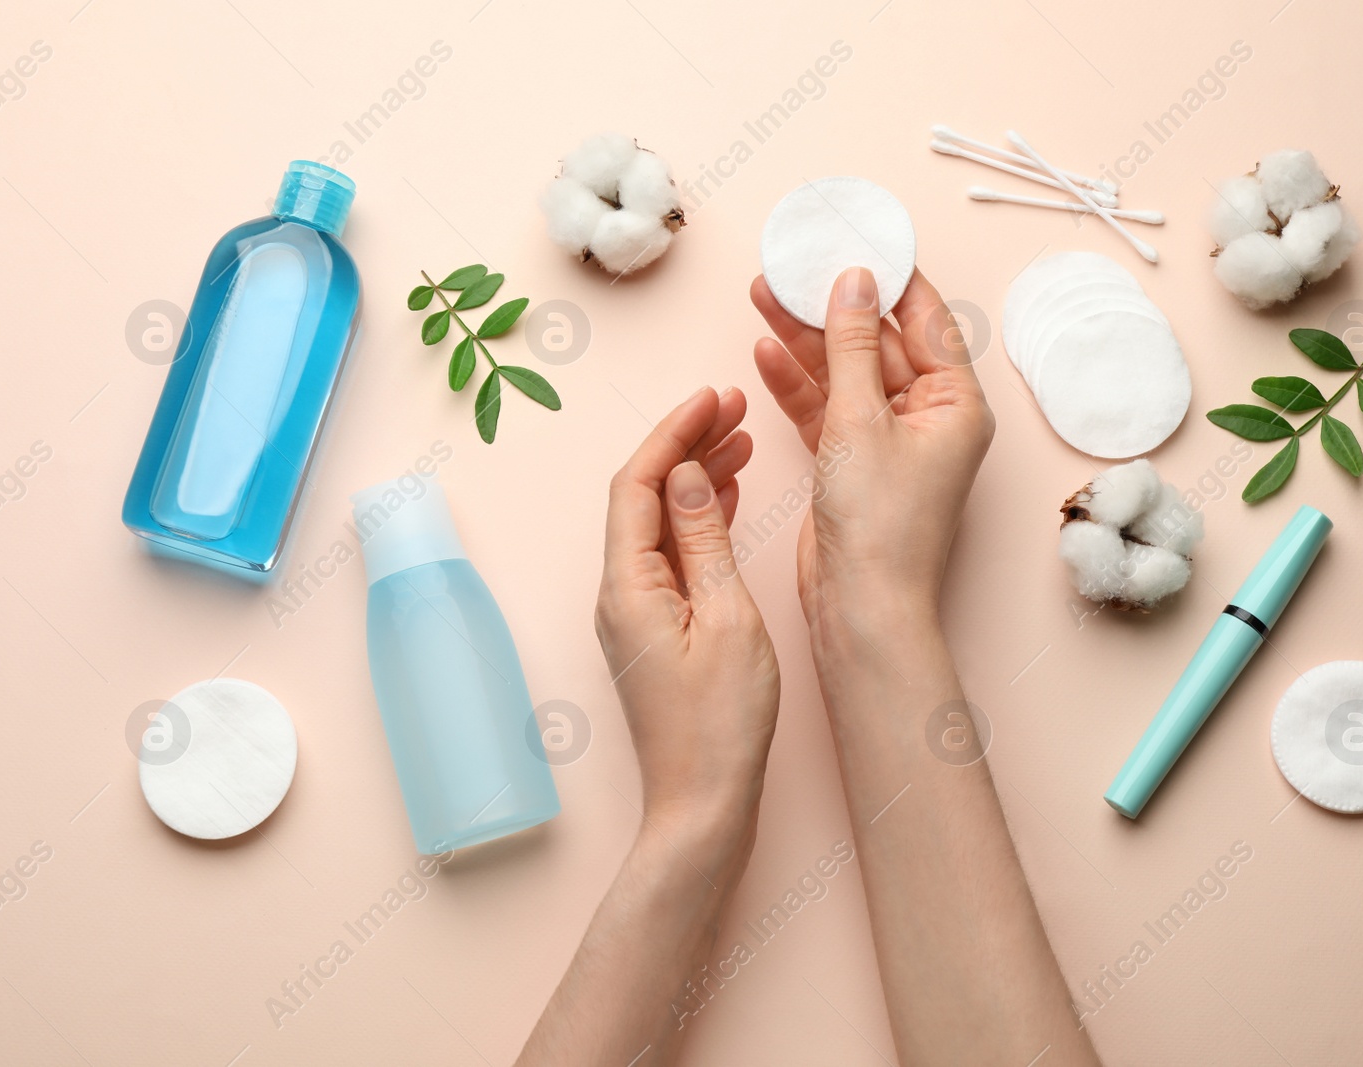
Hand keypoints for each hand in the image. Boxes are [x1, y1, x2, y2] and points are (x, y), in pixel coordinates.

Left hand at [595, 386, 779, 831]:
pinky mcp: (654, 630)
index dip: (674, 432)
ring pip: (659, 522)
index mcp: (628, 585)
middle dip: (686, 444)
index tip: (714, 397)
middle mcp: (618, 593)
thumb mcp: (728, 618)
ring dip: (697, 478)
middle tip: (736, 408)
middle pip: (645, 495)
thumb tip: (691, 474)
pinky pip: (670, 554)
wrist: (704, 804)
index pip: (640, 482)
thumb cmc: (721, 724)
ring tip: (744, 440)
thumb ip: (706, 540)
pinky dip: (700, 520)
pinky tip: (730, 498)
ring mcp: (634, 613)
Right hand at [750, 267, 994, 628]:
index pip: (924, 318)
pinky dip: (796, 382)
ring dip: (805, 337)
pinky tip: (765, 350)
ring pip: (843, 373)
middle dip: (831, 303)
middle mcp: (928, 418)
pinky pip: (824, 408)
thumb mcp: (860, 421)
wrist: (860, 607)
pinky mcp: (852, 464)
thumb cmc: (880, 527)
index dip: (888, 275)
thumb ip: (851, 346)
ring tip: (763, 293)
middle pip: (876, 341)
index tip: (856, 235)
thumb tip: (855, 282)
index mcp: (956, 403)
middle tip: (792, 263)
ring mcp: (888, 441)